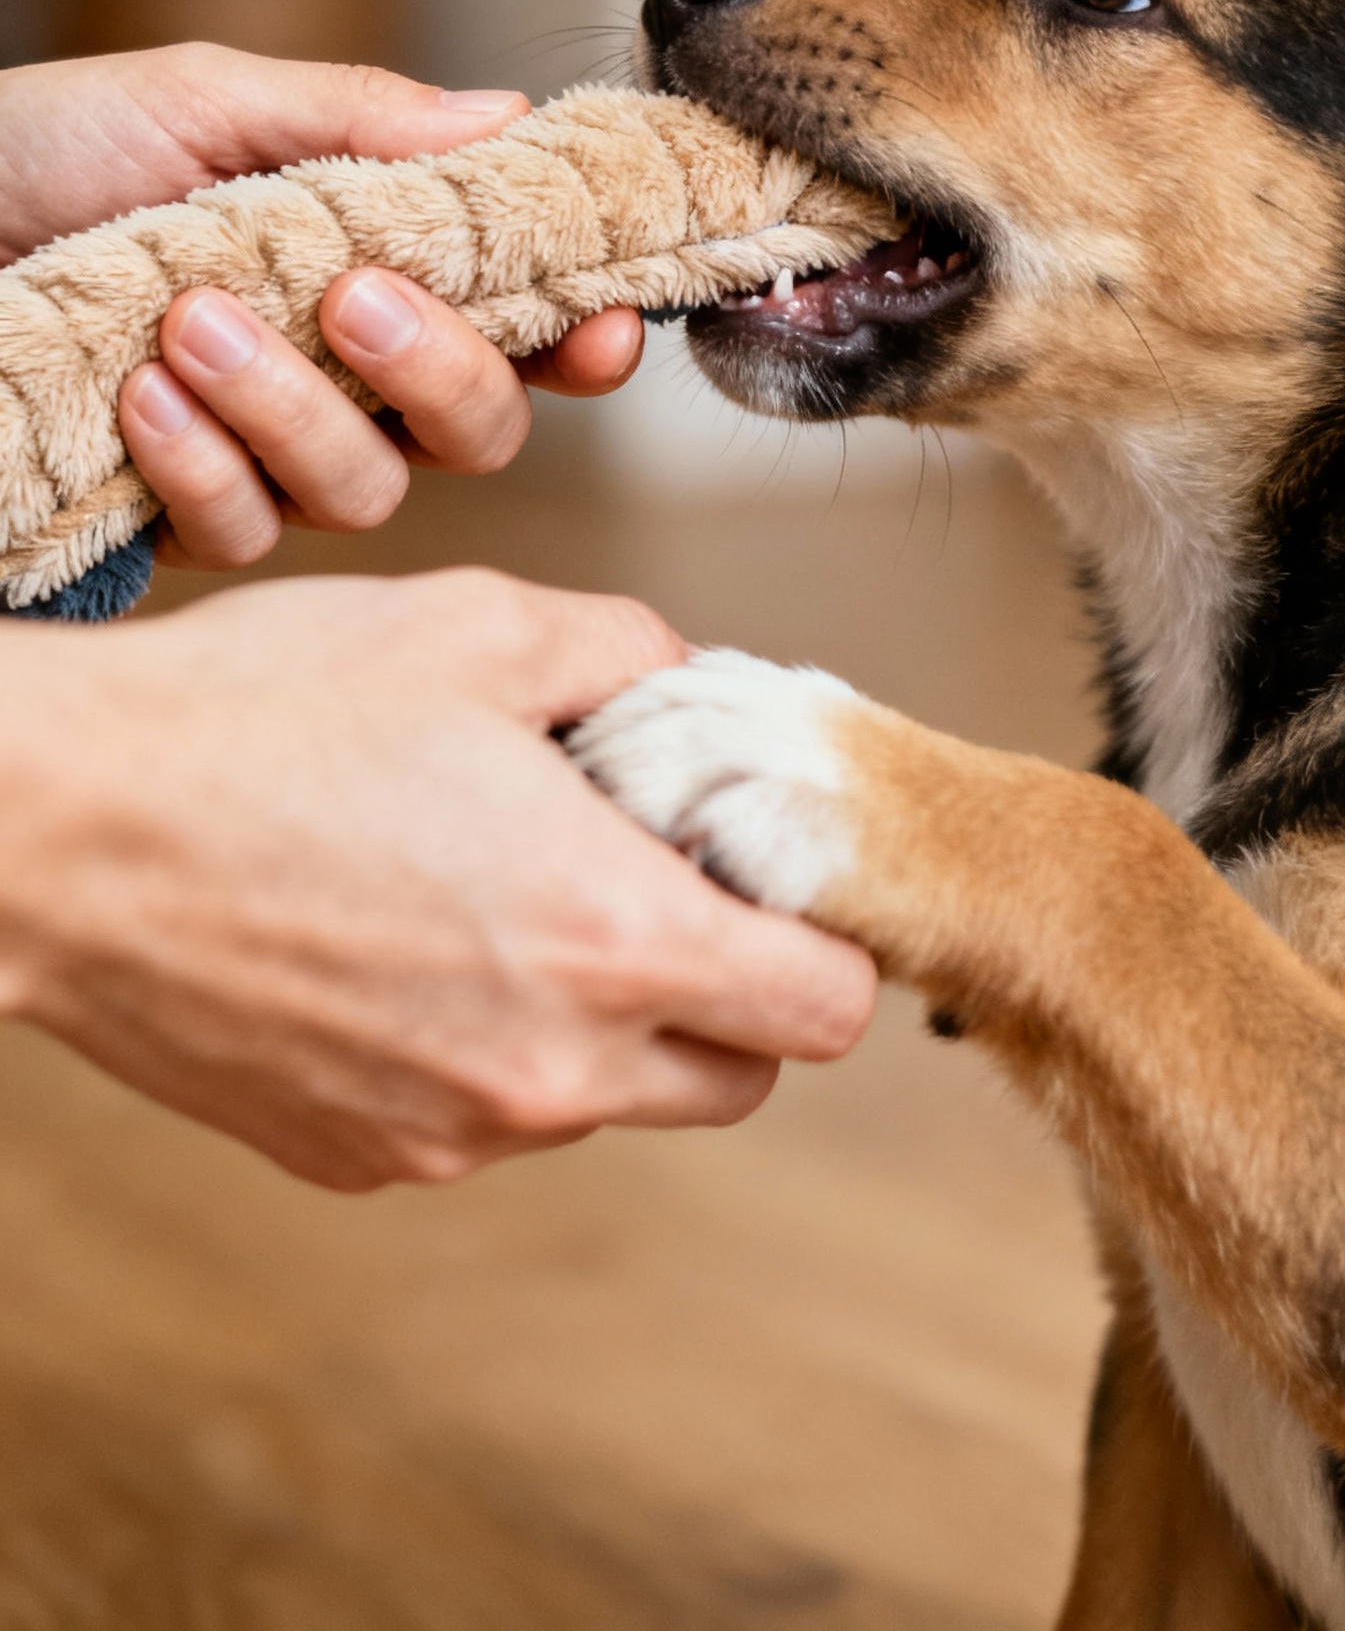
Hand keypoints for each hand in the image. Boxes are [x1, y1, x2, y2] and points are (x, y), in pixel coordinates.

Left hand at [0, 44, 642, 568]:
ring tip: (191, 319)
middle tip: (359, 299)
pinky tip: (136, 396)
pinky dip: (201, 463)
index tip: (602, 325)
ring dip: (291, 409)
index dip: (584, 338)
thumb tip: (505, 115)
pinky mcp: (179, 515)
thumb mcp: (201, 98)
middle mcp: (340, 377)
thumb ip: (356, 117)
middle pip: (479, 430)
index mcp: (372, 267)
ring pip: (368, 489)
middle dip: (444, 372)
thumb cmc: (43, 149)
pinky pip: (244, 529)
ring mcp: (265, 455)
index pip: (520, 325)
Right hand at [0, 571, 874, 1188]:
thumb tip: (694, 681)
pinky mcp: (361, 1158)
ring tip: (499, 885)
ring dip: (604, 1016)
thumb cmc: (262, 715)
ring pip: (613, 1101)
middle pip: (739, 1076)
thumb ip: (634, 653)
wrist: (62, 833)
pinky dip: (489, 1047)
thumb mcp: (481, 625)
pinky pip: (487, 1118)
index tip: (753, 861)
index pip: (830, 1008)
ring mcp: (452, 1133)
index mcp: (613, 938)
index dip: (816, 927)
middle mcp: (552, 1071)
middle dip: (729, 983)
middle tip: (642, 869)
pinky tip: (408, 937)